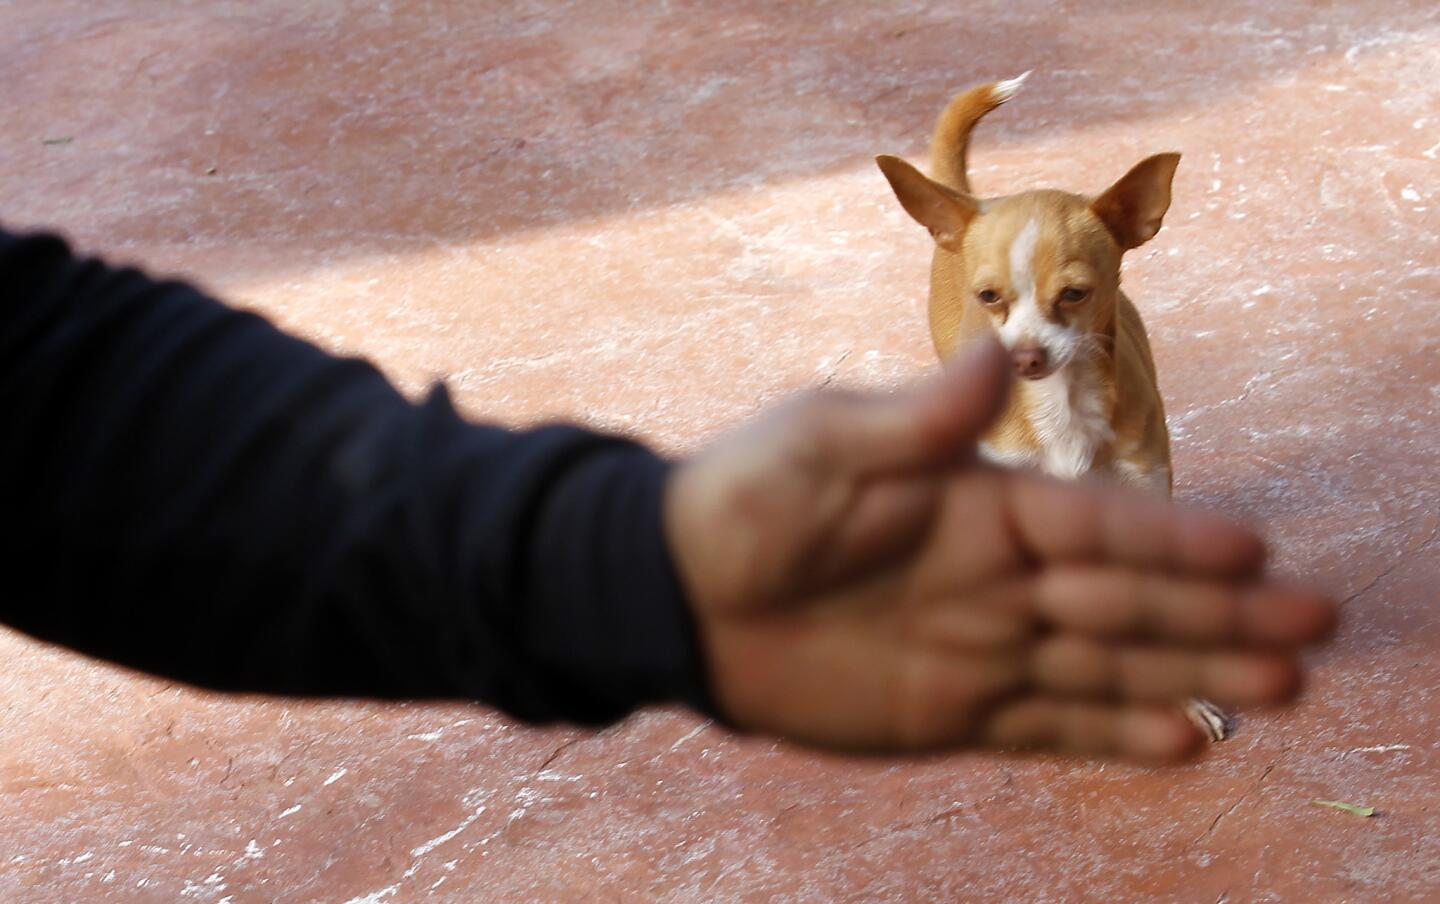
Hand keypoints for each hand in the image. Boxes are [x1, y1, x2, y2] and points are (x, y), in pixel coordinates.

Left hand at [664, 339, 1333, 759]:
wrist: (676, 594)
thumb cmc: (743, 500)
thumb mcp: (821, 442)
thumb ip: (915, 420)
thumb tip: (994, 356)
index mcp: (978, 503)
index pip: (1095, 522)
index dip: (1173, 537)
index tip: (1254, 548)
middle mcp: (997, 575)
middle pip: (1127, 597)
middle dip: (1217, 612)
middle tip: (1313, 627)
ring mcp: (980, 647)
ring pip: (1105, 667)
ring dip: (1190, 678)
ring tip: (1281, 691)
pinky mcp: (950, 711)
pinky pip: (1046, 727)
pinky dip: (1110, 738)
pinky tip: (1182, 744)